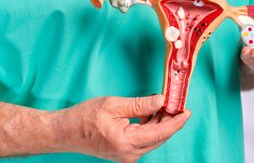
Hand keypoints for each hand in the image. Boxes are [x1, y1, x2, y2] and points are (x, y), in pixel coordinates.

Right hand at [53, 95, 190, 162]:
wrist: (64, 132)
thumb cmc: (84, 118)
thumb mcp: (113, 104)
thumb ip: (140, 104)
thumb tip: (161, 100)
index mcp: (127, 142)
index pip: (161, 132)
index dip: (177, 121)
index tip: (187, 111)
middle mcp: (130, 153)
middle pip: (160, 136)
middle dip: (171, 120)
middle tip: (177, 103)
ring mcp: (127, 155)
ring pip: (153, 138)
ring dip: (161, 123)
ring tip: (166, 105)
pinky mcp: (124, 152)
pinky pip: (144, 139)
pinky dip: (151, 127)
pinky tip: (152, 114)